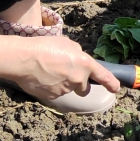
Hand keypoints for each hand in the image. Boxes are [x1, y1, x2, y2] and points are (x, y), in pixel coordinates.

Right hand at [0, 35, 119, 97]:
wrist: (24, 59)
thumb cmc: (45, 46)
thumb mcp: (67, 43)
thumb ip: (77, 53)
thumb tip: (79, 59)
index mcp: (85, 64)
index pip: (104, 76)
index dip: (111, 83)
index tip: (116, 89)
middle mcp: (79, 79)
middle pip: (84, 88)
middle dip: (79, 84)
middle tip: (66, 73)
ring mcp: (66, 90)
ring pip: (68, 89)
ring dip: (63, 83)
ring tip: (49, 71)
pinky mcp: (53, 97)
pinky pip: (55, 93)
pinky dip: (51, 87)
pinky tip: (42, 78)